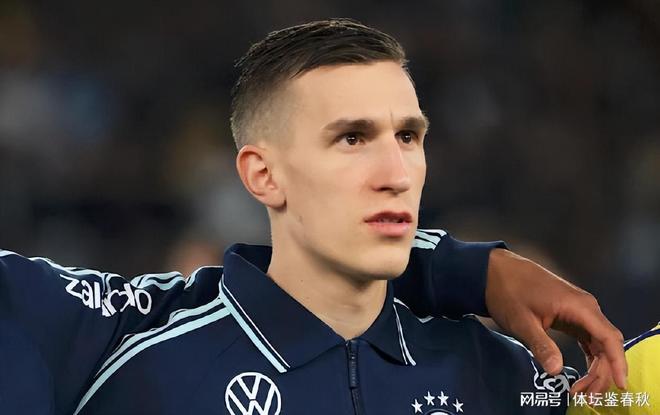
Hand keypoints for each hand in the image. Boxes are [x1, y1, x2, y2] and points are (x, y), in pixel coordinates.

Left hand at [485, 248, 626, 393]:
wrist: (495, 270)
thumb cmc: (508, 291)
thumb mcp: (522, 321)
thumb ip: (541, 345)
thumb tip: (555, 370)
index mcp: (579, 306)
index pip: (609, 338)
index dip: (618, 363)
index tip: (620, 385)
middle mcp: (585, 307)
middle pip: (607, 344)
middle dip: (602, 372)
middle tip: (586, 395)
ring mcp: (578, 310)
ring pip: (599, 343)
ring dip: (596, 367)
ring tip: (583, 391)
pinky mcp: (570, 314)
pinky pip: (588, 339)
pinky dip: (589, 357)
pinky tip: (583, 374)